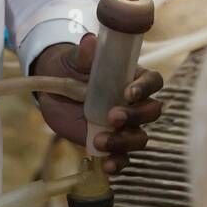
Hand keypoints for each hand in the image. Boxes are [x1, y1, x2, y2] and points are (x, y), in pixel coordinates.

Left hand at [32, 34, 163, 173]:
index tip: (129, 92)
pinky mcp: (111, 143)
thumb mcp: (74, 58)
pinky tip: (107, 165)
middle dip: (135, 116)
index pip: (153, 81)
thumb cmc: (70, 67)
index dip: (147, 87)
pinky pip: (123, 157)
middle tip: (112, 117)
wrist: (52, 88)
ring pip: (140, 137)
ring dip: (124, 142)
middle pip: (152, 112)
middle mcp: (133, 102)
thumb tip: (90, 41)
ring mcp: (124, 125)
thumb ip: (84, 52)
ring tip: (100, 141)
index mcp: (132, 77)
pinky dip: (118, 163)